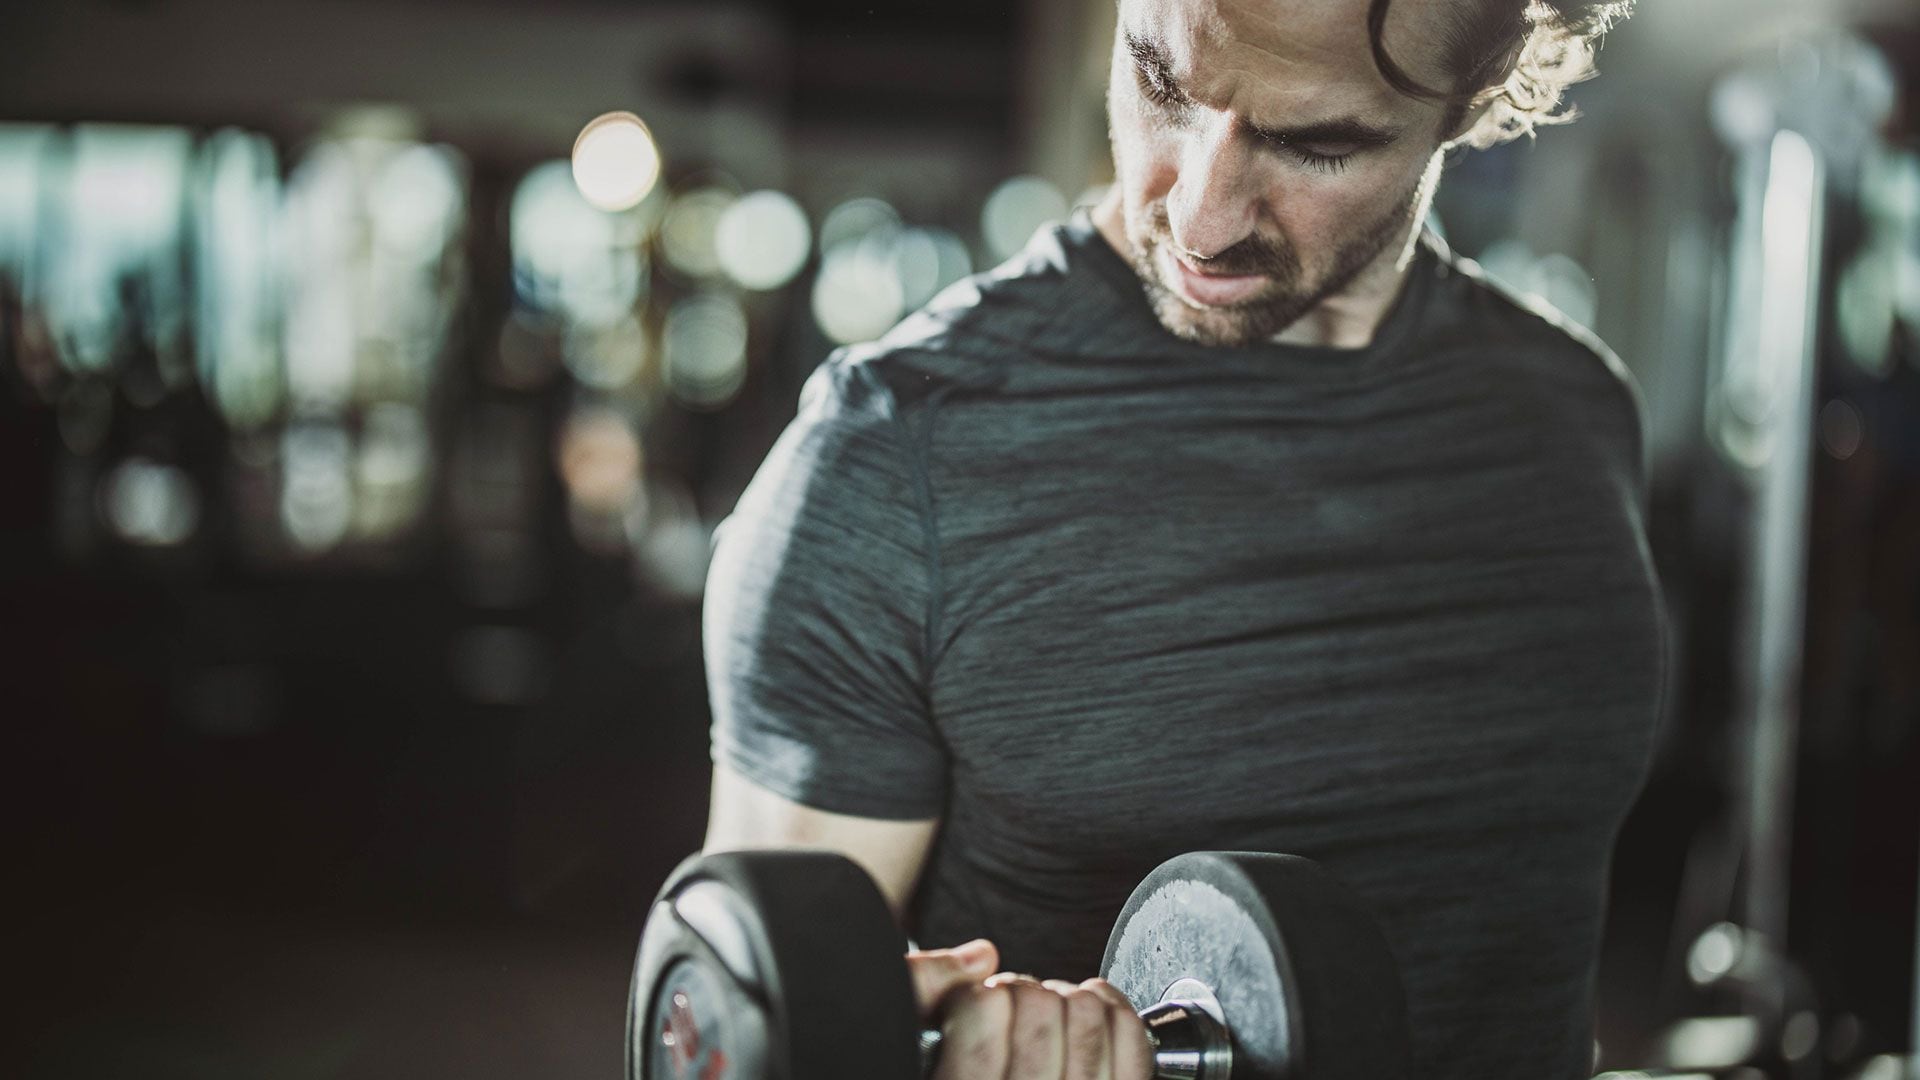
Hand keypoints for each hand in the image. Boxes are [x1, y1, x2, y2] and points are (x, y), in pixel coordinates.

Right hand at [906, 940, 1153, 1079]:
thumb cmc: (958, 1075)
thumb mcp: (912, 1051)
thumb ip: (919, 993)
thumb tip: (979, 958)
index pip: (982, 1012)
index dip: (976, 995)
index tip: (976, 1008)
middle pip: (1037, 1006)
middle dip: (1021, 993)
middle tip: (1011, 1013)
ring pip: (1088, 1016)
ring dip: (1065, 1001)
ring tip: (1047, 1019)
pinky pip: (1132, 1037)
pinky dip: (1112, 1008)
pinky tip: (1089, 1013)